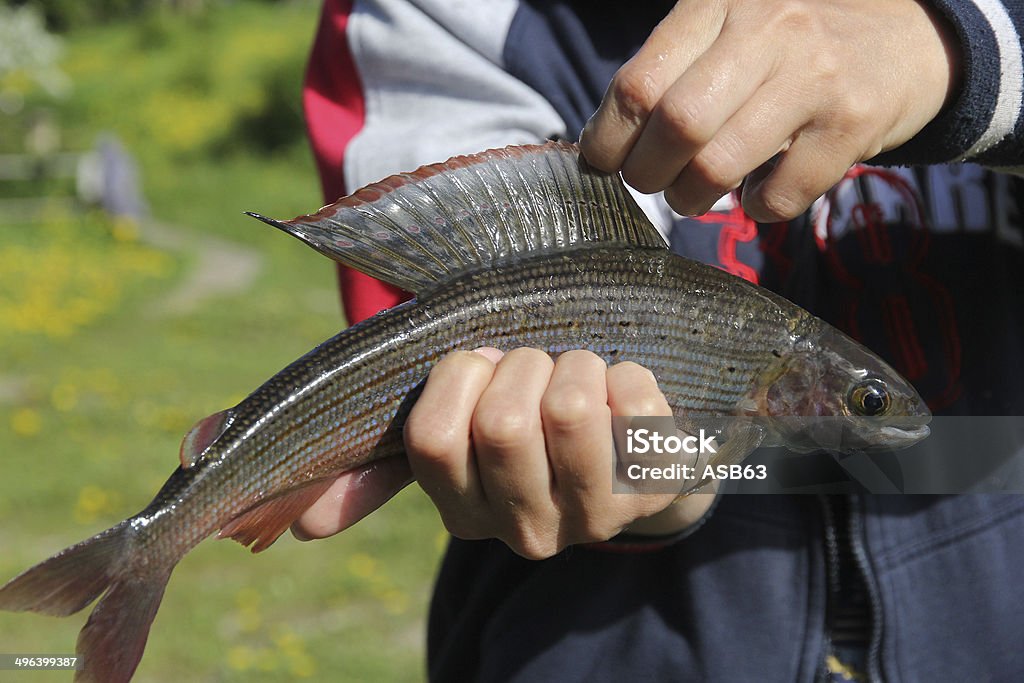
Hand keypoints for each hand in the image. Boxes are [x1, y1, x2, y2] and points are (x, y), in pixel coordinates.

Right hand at [293, 348, 714, 555]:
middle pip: (501, 422)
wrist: (633, 453)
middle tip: (538, 368)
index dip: (459, 377)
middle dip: (520, 365)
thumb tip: (302, 529)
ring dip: (572, 364)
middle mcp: (524, 530)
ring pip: (567, 408)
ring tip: (580, 375)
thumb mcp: (457, 444)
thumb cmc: (532, 426)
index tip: (483, 366)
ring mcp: (594, 515)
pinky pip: (633, 400)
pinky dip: (626, 374)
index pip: (433, 437)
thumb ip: (382, 467)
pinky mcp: (655, 488)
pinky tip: (624, 394)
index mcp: (464, 511)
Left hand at [580, 0, 959, 220]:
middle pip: (675, 126)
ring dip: (690, 198)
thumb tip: (603, 143)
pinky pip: (778, 195)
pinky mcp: (853, 123)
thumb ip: (671, 71)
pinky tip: (757, 193)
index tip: (603, 162)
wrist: (908, 38)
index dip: (607, 138)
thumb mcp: (729, 29)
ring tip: (692, 195)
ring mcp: (813, 76)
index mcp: (717, 3)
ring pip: (718, 165)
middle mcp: (766, 29)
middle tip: (649, 183)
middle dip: (646, 173)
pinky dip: (755, 209)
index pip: (638, 82)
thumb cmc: (792, 46)